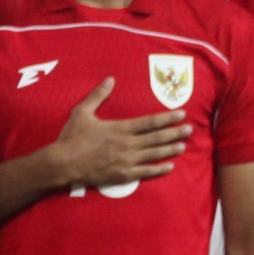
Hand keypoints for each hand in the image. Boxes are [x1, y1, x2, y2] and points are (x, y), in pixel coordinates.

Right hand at [43, 79, 190, 189]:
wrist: (63, 163)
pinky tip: (169, 167)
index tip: (181, 114)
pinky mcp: (122, 175)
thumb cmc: (72, 137)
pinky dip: (158, 170)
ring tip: (183, 146)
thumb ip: (98, 95)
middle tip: (190, 130)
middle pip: (157, 138)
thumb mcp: (83, 111)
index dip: (167, 118)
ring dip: (170, 150)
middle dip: (174, 133)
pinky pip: (145, 173)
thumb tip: (110, 79)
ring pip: (154, 154)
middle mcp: (128, 144)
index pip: (150, 122)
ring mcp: (126, 161)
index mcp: (120, 128)